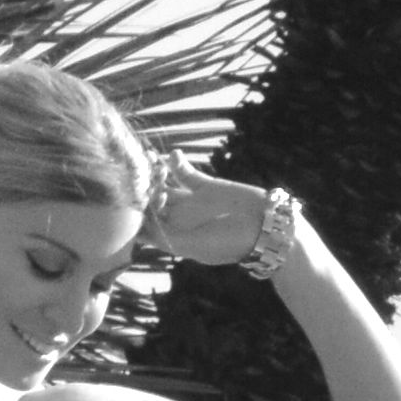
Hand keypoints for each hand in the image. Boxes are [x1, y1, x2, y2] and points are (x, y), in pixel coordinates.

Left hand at [147, 172, 295, 269]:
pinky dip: (175, 161)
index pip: (144, 225)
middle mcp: (178, 220)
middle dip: (142, 188)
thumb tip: (141, 229)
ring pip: (163, 184)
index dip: (136, 212)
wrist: (264, 227)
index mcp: (172, 237)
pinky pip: (183, 171)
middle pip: (149, 202)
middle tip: (145, 177)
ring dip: (154, 172)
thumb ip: (167, 238)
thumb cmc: (229, 244)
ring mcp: (189, 202)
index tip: (140, 201)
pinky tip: (173, 154)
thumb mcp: (195, 246)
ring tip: (150, 158)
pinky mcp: (204, 186)